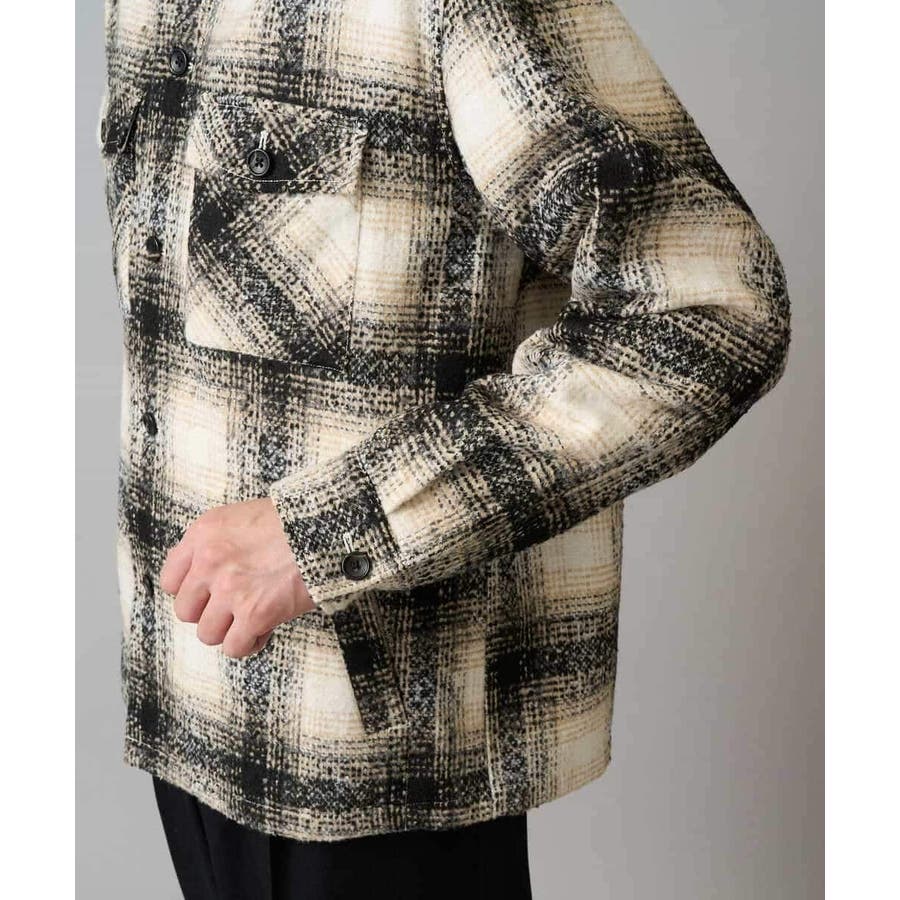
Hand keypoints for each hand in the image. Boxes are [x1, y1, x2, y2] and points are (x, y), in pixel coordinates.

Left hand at [159, 498, 314, 657]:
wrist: (329, 529)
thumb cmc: (296, 521)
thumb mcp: (244, 517)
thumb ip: (218, 542)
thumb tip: (205, 575)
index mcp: (205, 533)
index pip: (171, 579)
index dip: (192, 591)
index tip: (210, 593)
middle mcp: (210, 561)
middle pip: (185, 611)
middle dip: (210, 612)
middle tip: (235, 606)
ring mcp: (230, 589)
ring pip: (208, 634)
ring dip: (231, 630)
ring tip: (254, 616)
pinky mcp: (254, 614)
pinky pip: (235, 647)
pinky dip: (251, 643)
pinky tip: (266, 627)